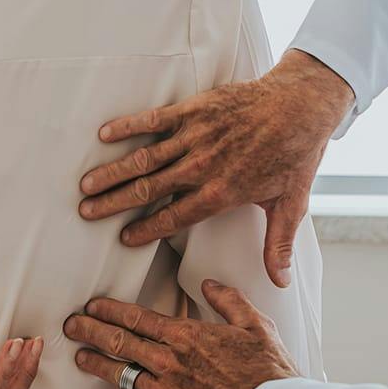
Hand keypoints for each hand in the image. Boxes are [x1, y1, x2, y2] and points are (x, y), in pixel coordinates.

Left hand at [63, 281, 297, 388]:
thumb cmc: (268, 373)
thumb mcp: (255, 326)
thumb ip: (229, 301)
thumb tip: (210, 285)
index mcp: (187, 336)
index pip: (138, 318)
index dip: (111, 310)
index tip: (94, 306)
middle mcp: (169, 361)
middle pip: (120, 342)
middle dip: (91, 331)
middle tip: (72, 326)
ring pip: (120, 374)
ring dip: (96, 364)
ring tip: (79, 358)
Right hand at [78, 50, 353, 286]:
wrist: (302, 105)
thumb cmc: (296, 155)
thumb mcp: (290, 204)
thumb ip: (278, 245)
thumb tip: (280, 283)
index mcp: (222, 192)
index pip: (175, 217)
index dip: (146, 230)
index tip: (123, 239)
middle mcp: (203, 166)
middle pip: (149, 189)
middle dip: (114, 203)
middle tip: (87, 212)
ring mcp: (196, 136)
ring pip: (145, 158)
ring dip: (113, 171)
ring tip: (85, 184)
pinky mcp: (195, 109)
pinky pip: (155, 119)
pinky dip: (128, 126)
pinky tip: (104, 135)